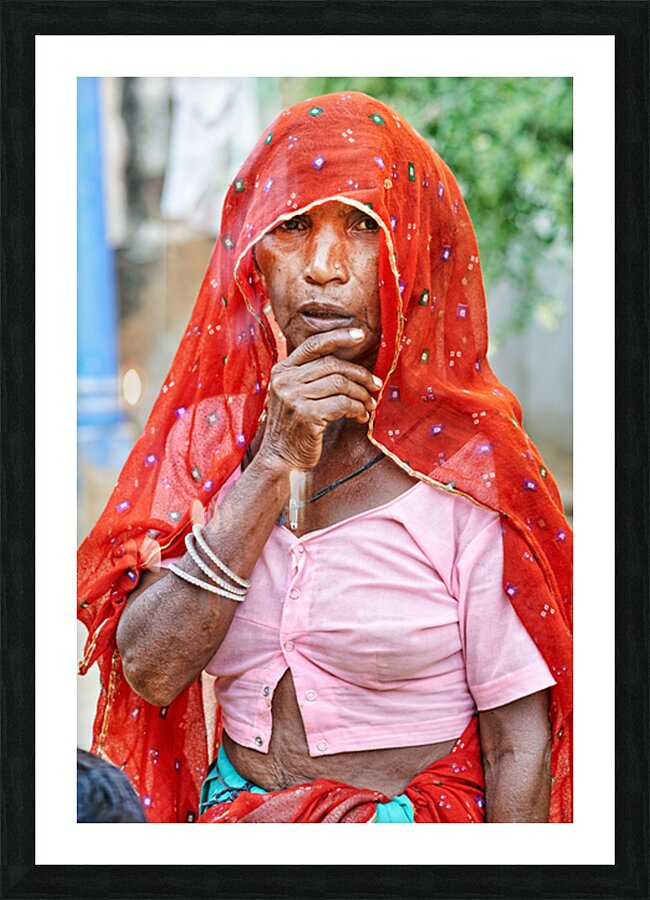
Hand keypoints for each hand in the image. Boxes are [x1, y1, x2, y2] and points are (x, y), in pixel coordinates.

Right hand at [258, 327, 382, 470]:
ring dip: (362, 395)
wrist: (279, 458)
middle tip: (375, 386)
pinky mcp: (307, 415)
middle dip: (360, 375)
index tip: (360, 335)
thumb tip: (350, 366)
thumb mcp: (294, 395)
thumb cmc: (294, 427)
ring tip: (369, 405)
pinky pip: (343, 404)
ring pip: (341, 384)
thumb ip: (311, 377)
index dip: (339, 336)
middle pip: (333, 365)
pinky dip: (357, 409)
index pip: (313, 345)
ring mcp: (294, 397)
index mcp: (282, 370)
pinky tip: (361, 417)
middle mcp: (285, 380)